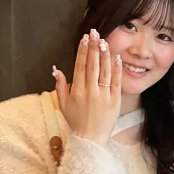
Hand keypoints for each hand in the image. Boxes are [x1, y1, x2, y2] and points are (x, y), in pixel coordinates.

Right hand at [53, 29, 122, 145]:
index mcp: (76, 92)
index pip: (80, 67)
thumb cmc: (76, 121)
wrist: (91, 140)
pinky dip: (117, 69)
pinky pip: (116, 82)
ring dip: (105, 55)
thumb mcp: (62, 105)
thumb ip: (60, 87)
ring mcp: (104, 96)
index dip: (82, 52)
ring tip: (105, 41)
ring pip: (104, 71)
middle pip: (92, 65)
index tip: (84, 39)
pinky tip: (117, 57)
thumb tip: (57, 70)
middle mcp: (90, 92)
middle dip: (93, 48)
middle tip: (95, 33)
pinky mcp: (115, 100)